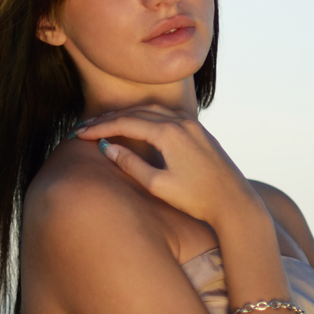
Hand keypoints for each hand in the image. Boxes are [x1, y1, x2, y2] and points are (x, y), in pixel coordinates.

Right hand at [73, 105, 259, 228]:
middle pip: (137, 113)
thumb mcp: (158, 185)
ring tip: (106, 125)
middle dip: (109, 119)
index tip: (79, 134)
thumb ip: (131, 164)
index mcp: (169, 133)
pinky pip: (167, 116)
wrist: (233, 202)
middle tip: (86, 128)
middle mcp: (181, 122)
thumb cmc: (196, 199)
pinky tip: (137, 125)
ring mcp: (192, 125)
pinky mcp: (199, 132)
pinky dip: (146, 117)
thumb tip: (107, 148)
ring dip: (128, 116)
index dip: (100, 128)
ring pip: (152, 111)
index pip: (126, 123)